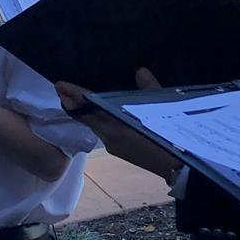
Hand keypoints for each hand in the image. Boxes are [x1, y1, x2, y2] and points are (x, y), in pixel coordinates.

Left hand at [55, 69, 175, 172]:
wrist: (179, 168)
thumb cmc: (171, 137)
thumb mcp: (163, 109)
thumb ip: (149, 90)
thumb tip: (140, 71)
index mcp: (118, 126)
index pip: (90, 108)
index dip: (75, 97)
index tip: (60, 86)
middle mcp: (110, 137)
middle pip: (88, 118)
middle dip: (75, 103)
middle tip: (61, 89)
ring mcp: (114, 145)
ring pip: (95, 125)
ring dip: (85, 112)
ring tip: (74, 98)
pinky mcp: (120, 150)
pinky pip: (103, 131)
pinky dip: (97, 120)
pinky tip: (99, 112)